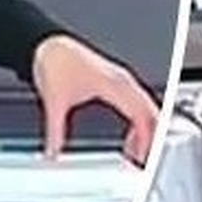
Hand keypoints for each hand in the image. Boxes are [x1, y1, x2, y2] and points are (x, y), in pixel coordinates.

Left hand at [31, 35, 157, 164]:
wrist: (48, 42)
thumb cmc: (55, 60)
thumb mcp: (54, 101)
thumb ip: (55, 132)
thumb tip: (53, 153)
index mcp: (113, 85)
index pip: (142, 114)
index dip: (146, 138)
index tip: (143, 157)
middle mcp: (122, 81)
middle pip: (152, 111)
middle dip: (153, 137)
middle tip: (147, 159)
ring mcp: (121, 79)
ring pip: (147, 106)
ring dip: (147, 129)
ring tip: (139, 152)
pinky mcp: (116, 80)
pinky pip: (137, 101)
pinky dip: (139, 119)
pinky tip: (130, 134)